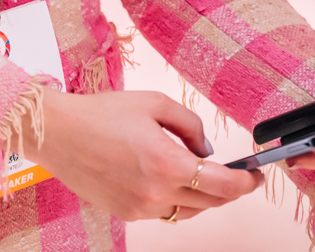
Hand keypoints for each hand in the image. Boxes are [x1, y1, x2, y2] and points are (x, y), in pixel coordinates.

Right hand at [24, 88, 262, 221]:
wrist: (58, 133)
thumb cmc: (102, 112)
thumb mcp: (154, 103)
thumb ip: (190, 125)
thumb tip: (206, 150)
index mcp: (167, 163)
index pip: (223, 185)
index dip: (246, 183)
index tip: (256, 176)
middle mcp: (156, 193)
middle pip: (210, 202)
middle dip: (229, 190)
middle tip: (238, 176)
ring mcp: (140, 208)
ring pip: (187, 211)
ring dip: (202, 197)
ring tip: (202, 175)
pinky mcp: (126, 213)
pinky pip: (162, 212)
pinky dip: (174, 199)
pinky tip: (169, 179)